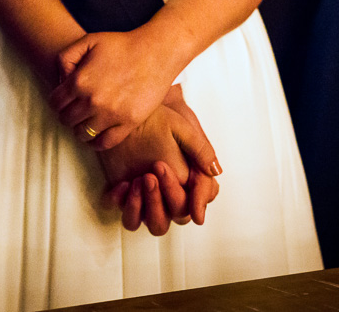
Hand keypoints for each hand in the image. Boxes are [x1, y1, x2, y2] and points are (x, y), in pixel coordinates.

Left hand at [49, 29, 174, 149]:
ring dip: (80, 128)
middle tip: (76, 109)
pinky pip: (104, 143)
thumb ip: (66, 57)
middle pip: (66, 119)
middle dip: (68, 114)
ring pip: (82, 133)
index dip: (58, 101)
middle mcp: (92, 101)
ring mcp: (110, 114)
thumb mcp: (88, 40)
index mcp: (79, 81)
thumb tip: (60, 80)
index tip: (65, 99)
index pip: (55, 103)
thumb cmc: (122, 45)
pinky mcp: (128, 123)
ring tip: (86, 120)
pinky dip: (96, 142)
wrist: (156, 52)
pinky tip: (96, 135)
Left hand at [99, 87, 220, 233]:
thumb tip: (216, 172)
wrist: (133, 115)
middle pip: (177, 216)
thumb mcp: (183, 129)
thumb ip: (200, 149)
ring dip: (147, 207)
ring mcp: (151, 199)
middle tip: (153, 172)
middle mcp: (172, 195)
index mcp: (191, 182)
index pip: (197, 203)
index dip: (193, 199)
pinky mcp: (129, 198)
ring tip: (137, 181)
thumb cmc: (162, 120)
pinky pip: (129, 217)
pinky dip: (124, 205)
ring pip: (155, 224)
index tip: (179, 180)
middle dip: (167, 196)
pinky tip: (122, 184)